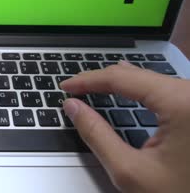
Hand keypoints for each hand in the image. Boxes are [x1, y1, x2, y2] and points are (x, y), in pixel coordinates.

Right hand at [61, 61, 189, 192]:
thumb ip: (96, 135)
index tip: (67, 86)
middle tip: (74, 88)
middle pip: (137, 75)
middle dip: (102, 80)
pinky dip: (139, 90)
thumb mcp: (130, 170)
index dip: (89, 80)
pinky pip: (165, 88)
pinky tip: (126, 89)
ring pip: (151, 79)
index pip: (123, 78)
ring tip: (92, 87)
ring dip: (119, 83)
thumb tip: (73, 107)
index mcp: (182, 103)